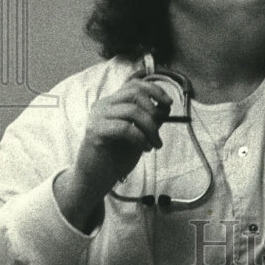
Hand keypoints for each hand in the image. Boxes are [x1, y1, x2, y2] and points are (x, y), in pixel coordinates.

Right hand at [73, 76, 172, 195]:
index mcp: (112, 103)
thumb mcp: (140, 134)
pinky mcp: (95, 131)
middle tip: (159, 130)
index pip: (134, 84)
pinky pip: (125, 128)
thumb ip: (150, 119)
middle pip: (135, 93)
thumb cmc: (117, 157)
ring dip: (150, 128)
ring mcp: (97, 117)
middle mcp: (103, 105)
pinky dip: (140, 138)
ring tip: (154, 144)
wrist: (96, 179)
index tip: (169, 103)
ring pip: (132, 110)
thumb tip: (166, 105)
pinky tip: (144, 148)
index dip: (154, 90)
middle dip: (154, 111)